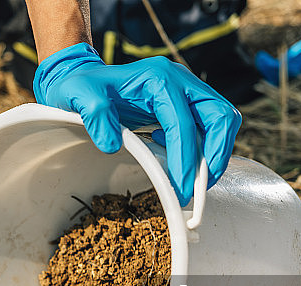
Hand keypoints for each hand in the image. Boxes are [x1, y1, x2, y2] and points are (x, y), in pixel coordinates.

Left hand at [33, 43, 240, 205]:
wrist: (83, 79)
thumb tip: (112, 145)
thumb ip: (94, 115)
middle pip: (221, 116)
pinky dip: (204, 148)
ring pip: (222, 120)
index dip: (185, 161)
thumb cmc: (81, 88)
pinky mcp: (186, 103)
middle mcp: (180, 80)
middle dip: (216, 156)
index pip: (184, 124)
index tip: (180, 192)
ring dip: (216, 154)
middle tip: (201, 189)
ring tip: (197, 182)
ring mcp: (186, 90)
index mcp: (159, 78)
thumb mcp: (78, 96)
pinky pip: (208, 126)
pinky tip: (180, 162)